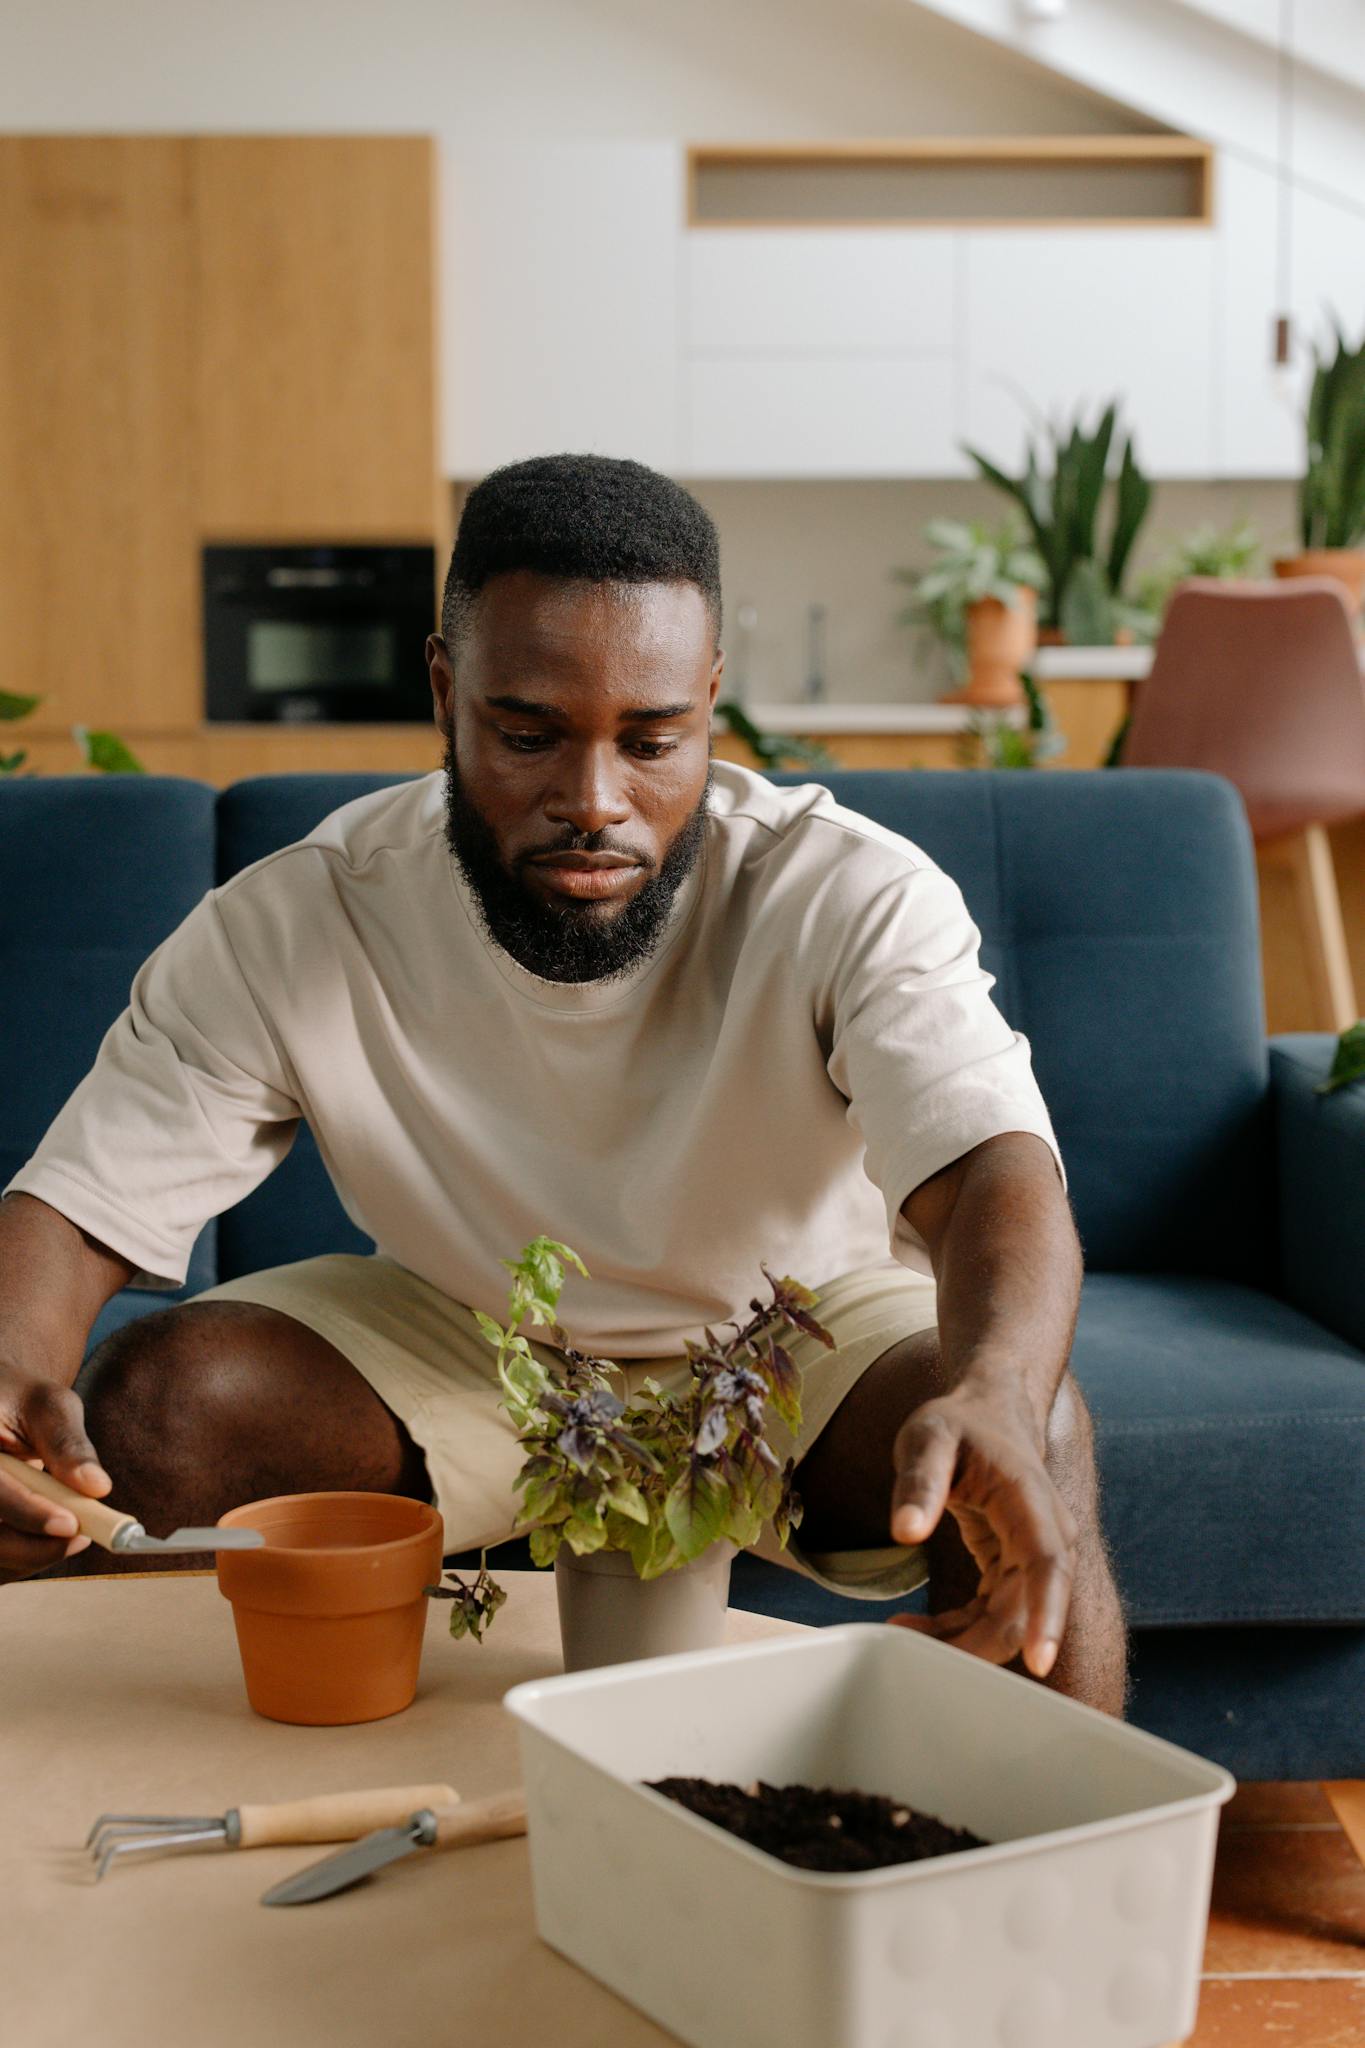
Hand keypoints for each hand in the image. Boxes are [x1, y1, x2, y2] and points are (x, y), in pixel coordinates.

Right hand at [0, 1374, 110, 1582]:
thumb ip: (67, 1443)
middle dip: (32, 1546)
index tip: (70, 1524)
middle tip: (80, 1536)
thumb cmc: (20, 1400)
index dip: (27, 1512)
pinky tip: (52, 1539)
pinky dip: (23, 1560)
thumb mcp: (47, 1405)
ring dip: (31, 1557)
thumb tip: (97, 1486)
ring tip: (75, 1533)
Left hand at [885, 1386, 1076, 1679]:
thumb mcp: (928, 1439)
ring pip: (1011, 1622)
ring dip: (962, 1641)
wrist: (989, 1413)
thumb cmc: (959, 1424)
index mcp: (1030, 1500)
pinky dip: (961, 1630)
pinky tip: (919, 1627)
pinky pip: (996, 1615)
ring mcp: (1036, 1557)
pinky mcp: (1017, 1571)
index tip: (1039, 1660)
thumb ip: (919, 1482)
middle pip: (1025, 1609)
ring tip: (902, 1631)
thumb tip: (905, 1533)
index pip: (1048, 1564)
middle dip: (975, 1643)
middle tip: (910, 1644)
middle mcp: (1047, 1534)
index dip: (1047, 1614)